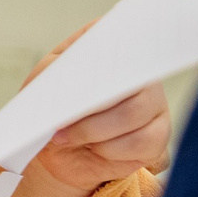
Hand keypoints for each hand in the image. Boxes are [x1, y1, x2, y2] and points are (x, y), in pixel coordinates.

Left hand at [1, 21, 172, 196]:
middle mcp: (144, 76)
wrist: (50, 144)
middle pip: (139, 91)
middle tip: (62, 123)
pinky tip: (85, 155)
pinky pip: (139, 152)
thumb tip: (71, 69)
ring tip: (63, 140)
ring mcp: (156, 109)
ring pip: (139, 123)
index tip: (99, 69)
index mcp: (117, 51)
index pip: (134, 41)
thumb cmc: (46, 105)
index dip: (121, 56)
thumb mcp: (41, 81)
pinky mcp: (157, 143)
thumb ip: (57, 71)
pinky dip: (107, 155)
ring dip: (96, 136)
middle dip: (96, 112)